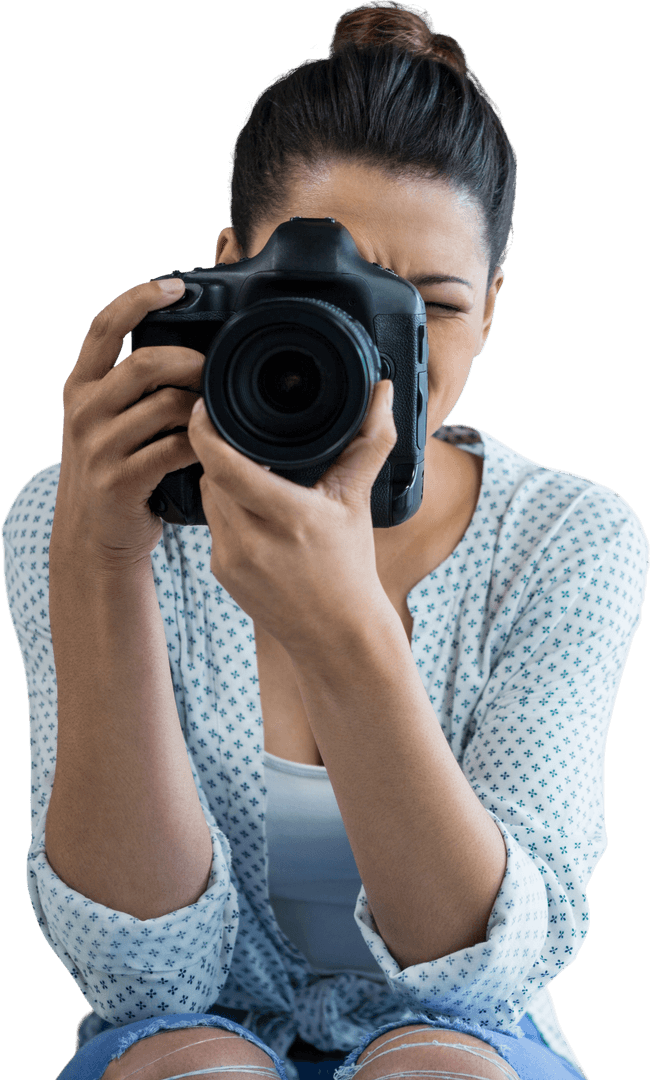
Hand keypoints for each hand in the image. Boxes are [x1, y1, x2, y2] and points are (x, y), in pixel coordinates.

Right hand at [51, 278, 203, 568]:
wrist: (92, 538)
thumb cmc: (113, 472)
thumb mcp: (106, 421)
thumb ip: (132, 388)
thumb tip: (191, 350)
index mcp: (81, 387)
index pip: (104, 326)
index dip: (139, 298)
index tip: (175, 285)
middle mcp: (84, 411)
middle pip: (142, 364)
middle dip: (189, 361)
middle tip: (215, 368)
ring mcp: (99, 447)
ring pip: (164, 407)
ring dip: (201, 406)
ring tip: (218, 411)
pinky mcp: (119, 480)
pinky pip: (173, 450)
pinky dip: (200, 444)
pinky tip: (212, 446)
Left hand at [187, 379, 396, 655]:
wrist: (337, 634)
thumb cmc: (350, 565)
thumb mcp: (358, 500)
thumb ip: (371, 440)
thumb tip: (382, 391)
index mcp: (288, 517)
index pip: (225, 465)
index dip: (206, 432)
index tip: (204, 407)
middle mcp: (252, 541)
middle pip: (212, 475)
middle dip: (221, 453)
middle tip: (235, 434)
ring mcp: (231, 559)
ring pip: (208, 497)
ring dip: (221, 481)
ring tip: (248, 471)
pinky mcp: (220, 572)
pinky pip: (212, 524)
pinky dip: (226, 510)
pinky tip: (249, 509)